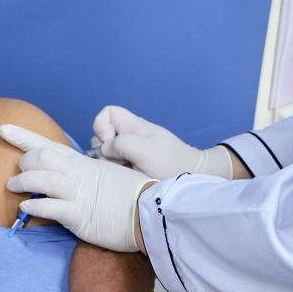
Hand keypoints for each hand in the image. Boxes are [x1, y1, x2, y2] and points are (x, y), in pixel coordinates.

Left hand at [1, 124, 154, 252]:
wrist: (153, 212)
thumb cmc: (135, 195)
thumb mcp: (111, 175)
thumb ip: (91, 174)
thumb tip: (76, 176)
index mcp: (85, 164)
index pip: (50, 145)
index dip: (23, 137)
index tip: (2, 129)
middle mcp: (78, 175)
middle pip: (41, 158)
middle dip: (24, 162)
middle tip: (16, 174)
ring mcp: (78, 194)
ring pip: (40, 180)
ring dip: (22, 183)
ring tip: (13, 187)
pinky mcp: (79, 216)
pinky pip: (50, 208)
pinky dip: (34, 207)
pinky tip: (25, 208)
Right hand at [92, 106, 232, 179]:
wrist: (191, 178)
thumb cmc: (169, 162)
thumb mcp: (144, 150)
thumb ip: (120, 144)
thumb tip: (105, 150)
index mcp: (132, 126)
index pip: (107, 113)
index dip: (101, 126)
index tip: (110, 142)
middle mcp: (129, 137)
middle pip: (101, 136)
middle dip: (104, 150)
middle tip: (121, 162)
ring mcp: (130, 153)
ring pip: (106, 154)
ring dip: (110, 164)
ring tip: (126, 172)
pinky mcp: (131, 168)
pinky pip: (114, 166)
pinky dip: (116, 172)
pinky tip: (128, 178)